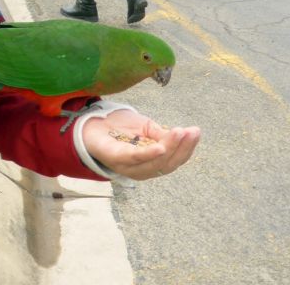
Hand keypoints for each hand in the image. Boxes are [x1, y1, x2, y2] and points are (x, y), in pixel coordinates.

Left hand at [82, 108, 200, 179]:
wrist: (93, 120)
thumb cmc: (121, 127)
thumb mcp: (146, 128)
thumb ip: (161, 135)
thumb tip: (182, 135)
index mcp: (152, 164)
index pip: (174, 160)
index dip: (187, 148)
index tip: (196, 132)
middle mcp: (142, 170)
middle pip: (167, 165)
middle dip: (181, 148)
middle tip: (190, 132)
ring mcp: (128, 167)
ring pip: (154, 164)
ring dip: (169, 149)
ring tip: (179, 133)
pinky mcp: (115, 159)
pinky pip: (135, 159)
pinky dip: (148, 154)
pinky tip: (160, 147)